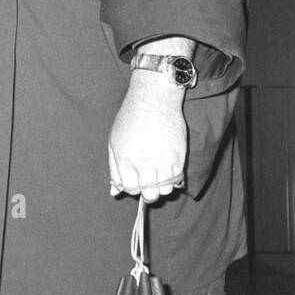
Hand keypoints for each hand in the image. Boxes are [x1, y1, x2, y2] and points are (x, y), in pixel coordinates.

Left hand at [108, 69, 187, 202]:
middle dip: (148, 193)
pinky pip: (178, 179)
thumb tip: (115, 192)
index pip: (130, 189)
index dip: (133, 187)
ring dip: (162, 187)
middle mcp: (145, 163)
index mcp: (126, 160)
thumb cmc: (130, 119)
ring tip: (159, 174)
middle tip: (148, 182)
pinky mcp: (180, 156)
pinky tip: (168, 167)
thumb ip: (114, 169)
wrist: (154, 99)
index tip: (135, 180)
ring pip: (166, 191)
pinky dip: (173, 178)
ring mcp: (164, 161)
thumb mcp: (114, 142)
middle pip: (150, 195)